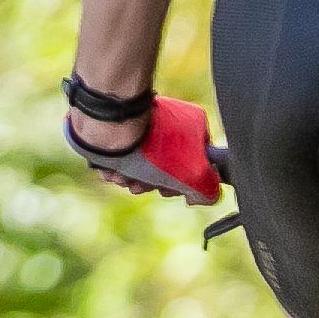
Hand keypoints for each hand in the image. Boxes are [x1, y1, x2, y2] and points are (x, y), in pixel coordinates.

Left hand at [70, 93, 222, 204]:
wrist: (110, 127)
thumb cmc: (153, 148)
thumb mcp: (194, 175)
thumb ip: (208, 190)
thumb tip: (202, 197)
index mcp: (194, 124)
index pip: (196, 163)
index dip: (183, 184)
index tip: (168, 190)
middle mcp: (171, 120)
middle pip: (166, 166)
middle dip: (152, 183)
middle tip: (142, 186)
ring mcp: (145, 121)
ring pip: (142, 162)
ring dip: (133, 178)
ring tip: (124, 177)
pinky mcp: (122, 124)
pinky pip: (123, 152)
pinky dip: (118, 166)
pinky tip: (112, 171)